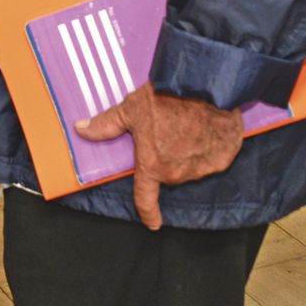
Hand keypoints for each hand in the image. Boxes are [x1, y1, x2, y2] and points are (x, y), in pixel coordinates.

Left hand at [75, 82, 242, 230]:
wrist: (202, 83)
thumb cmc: (165, 96)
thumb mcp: (130, 108)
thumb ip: (107, 124)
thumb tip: (81, 129)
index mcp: (152, 165)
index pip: (146, 198)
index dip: (148, 213)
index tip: (152, 222)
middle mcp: (177, 173)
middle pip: (170, 173)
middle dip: (168, 157)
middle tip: (168, 133)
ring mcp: (203, 167)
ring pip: (193, 166)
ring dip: (191, 152)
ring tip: (189, 125)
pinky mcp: (224, 157)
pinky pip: (215, 156)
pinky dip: (212, 145)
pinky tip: (207, 126)